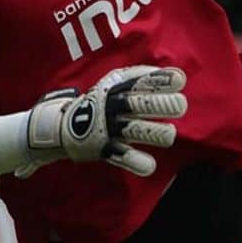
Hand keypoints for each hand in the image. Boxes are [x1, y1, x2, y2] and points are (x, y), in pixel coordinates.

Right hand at [15, 65, 187, 178]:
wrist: (60, 125)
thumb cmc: (98, 103)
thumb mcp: (113, 84)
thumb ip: (142, 78)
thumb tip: (179, 75)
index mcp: (116, 90)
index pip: (140, 82)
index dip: (159, 80)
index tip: (180, 79)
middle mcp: (113, 108)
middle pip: (138, 104)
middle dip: (159, 104)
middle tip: (181, 105)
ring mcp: (108, 128)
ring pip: (133, 130)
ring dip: (151, 132)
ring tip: (170, 135)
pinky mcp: (103, 149)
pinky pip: (120, 156)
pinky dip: (134, 161)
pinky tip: (149, 166)